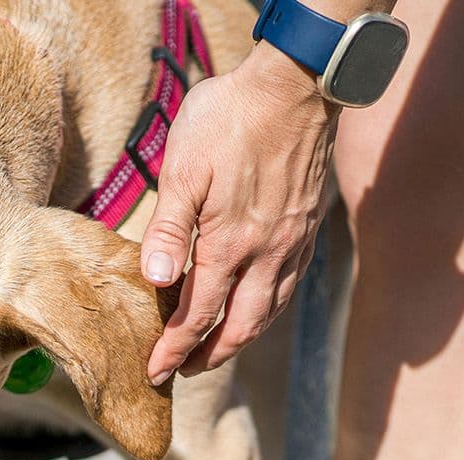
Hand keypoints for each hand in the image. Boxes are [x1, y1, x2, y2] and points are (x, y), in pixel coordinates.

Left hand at [141, 46, 338, 383]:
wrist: (295, 84)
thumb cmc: (230, 118)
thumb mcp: (184, 167)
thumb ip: (169, 228)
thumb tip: (157, 281)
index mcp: (230, 243)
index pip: (199, 315)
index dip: (175, 348)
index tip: (155, 371)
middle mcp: (267, 253)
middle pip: (240, 327)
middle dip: (209, 356)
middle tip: (182, 371)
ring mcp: (292, 242)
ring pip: (269, 312)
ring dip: (241, 339)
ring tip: (216, 349)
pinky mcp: (307, 228)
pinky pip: (288, 286)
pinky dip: (267, 311)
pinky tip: (256, 307)